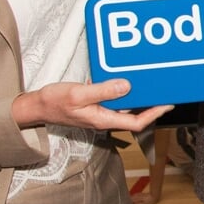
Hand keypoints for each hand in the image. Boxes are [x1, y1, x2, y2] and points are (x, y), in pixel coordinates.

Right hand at [13, 79, 171, 132]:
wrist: (37, 107)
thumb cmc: (54, 103)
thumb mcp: (79, 95)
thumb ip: (103, 91)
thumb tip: (126, 86)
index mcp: (103, 119)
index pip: (136, 122)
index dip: (154, 114)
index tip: (167, 104)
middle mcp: (104, 118)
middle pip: (134, 116)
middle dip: (151, 106)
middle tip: (164, 92)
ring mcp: (100, 113)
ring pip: (125, 108)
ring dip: (139, 98)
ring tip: (151, 86)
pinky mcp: (95, 106)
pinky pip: (115, 101)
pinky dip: (124, 92)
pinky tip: (127, 81)